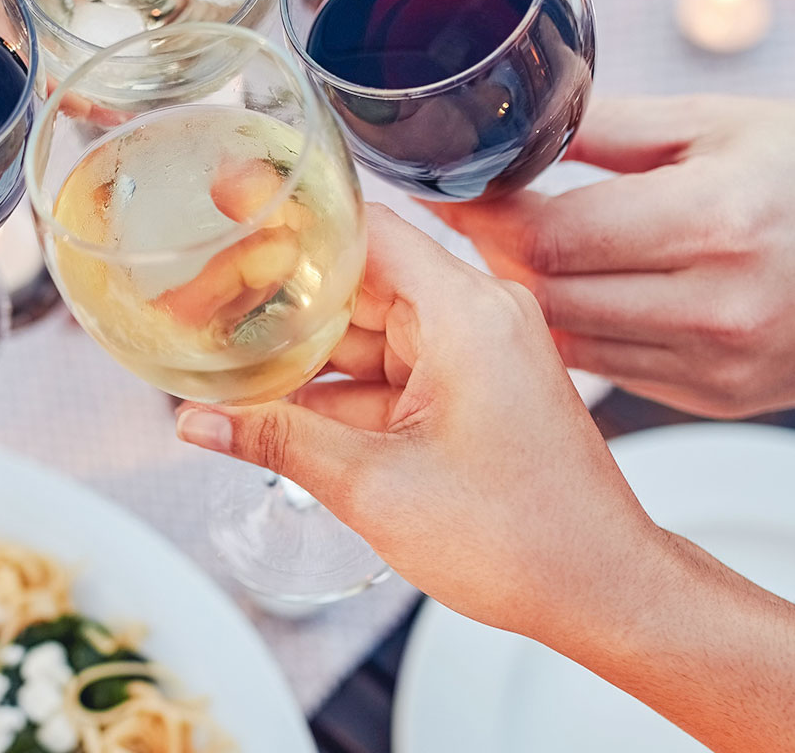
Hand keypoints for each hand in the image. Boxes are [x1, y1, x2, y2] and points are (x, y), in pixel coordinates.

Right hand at [175, 204, 664, 637]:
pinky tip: (271, 400)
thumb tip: (195, 421)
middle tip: (199, 299)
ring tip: (220, 353)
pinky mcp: (470, 383)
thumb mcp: (375, 487)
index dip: (288, 217)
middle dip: (275, 295)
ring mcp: (474, 348)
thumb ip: (277, 441)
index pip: (361, 229)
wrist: (600, 591)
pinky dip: (334, 382)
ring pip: (363, 326)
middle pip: (353, 277)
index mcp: (464, 312)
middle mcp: (473, 314)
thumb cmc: (520, 539)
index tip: (228, 203)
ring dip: (300, 347)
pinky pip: (387, 364)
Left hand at [426, 95, 794, 417]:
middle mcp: (714, 307)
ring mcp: (718, 365)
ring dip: (528, 301)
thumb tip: (515, 130)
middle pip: (549, 293)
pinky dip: (579, 334)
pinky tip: (574, 296)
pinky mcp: (721, 399)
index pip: (550, 235)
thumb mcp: (720, 123)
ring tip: (514, 255)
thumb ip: (608, 129)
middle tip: (468, 222)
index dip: (483, 216)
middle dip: (495, 256)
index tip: (447, 193)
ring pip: (571, 341)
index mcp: (712, 222)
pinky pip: (612, 371)